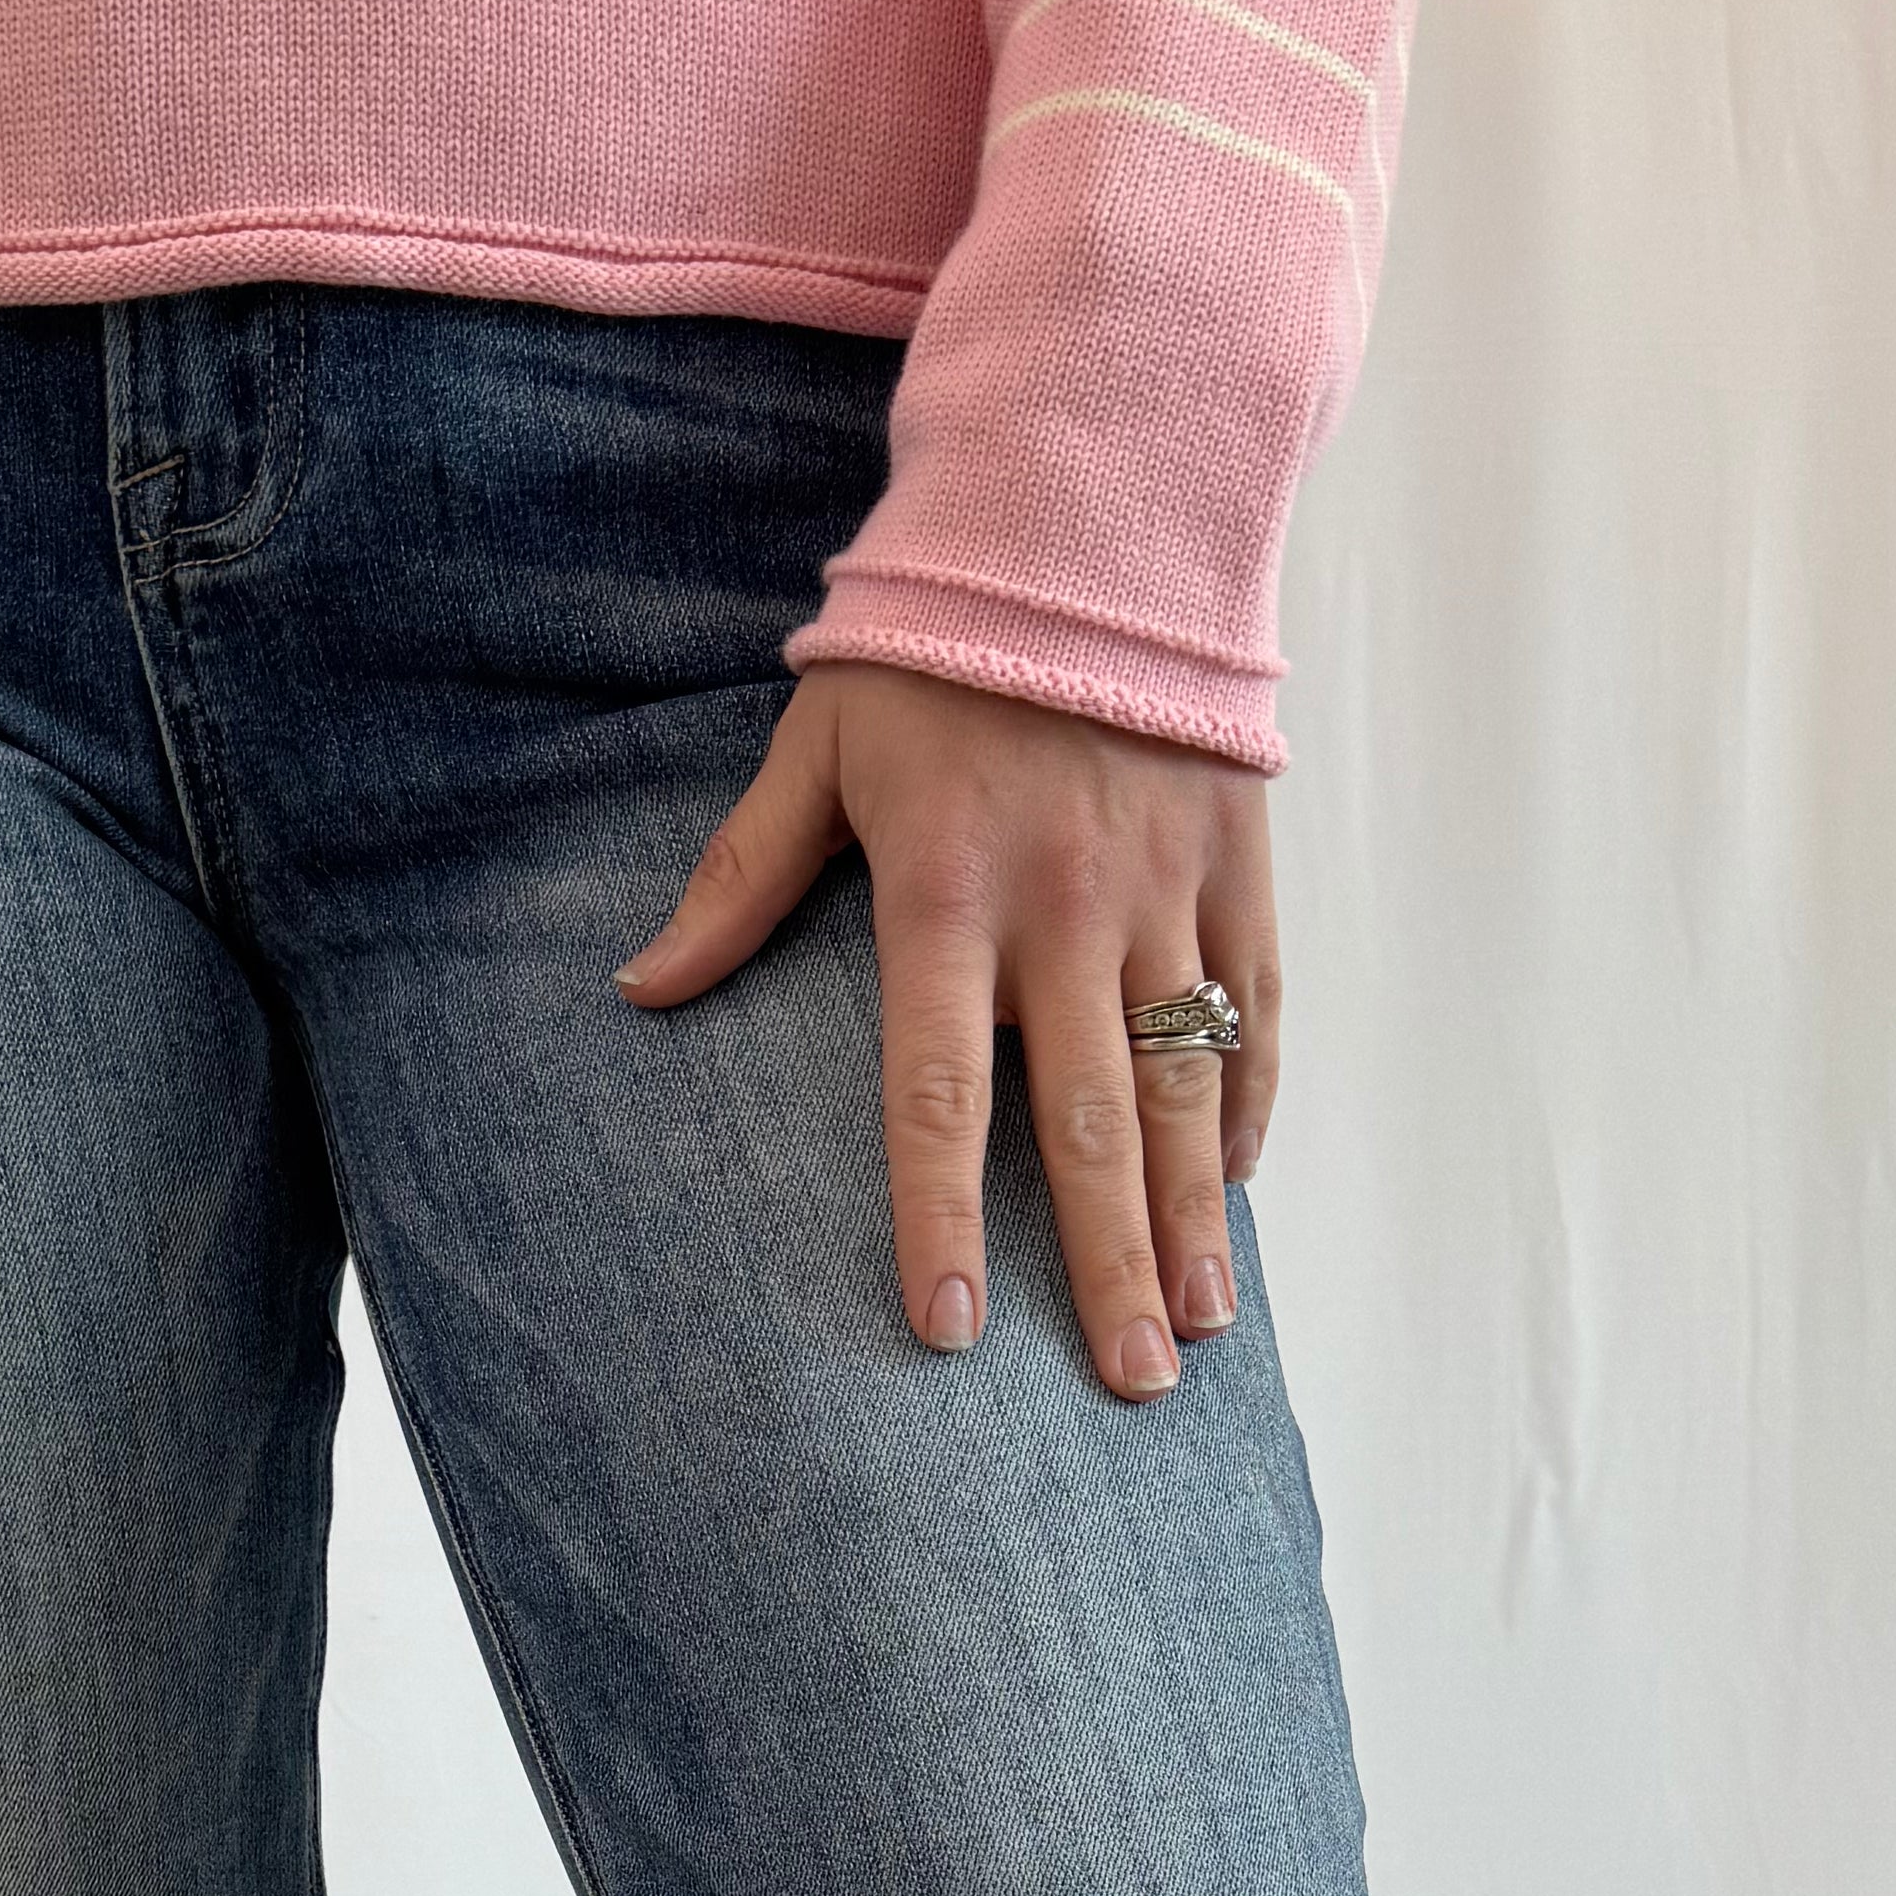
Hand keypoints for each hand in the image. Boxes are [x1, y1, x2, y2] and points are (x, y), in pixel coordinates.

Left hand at [611, 658, 1279, 1398]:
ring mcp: (1163, 888)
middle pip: (1087, 1122)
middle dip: (1107, 1264)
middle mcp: (1065, 906)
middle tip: (1132, 1384)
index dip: (939, 1216)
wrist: (1094, 511)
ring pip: (1187, 1081)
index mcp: (947, 891)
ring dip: (1195, 1216)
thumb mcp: (816, 742)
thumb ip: (740, 877)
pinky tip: (1237, 1194)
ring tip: (1202, 1327)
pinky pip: (1255, 1003)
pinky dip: (1250, 1102)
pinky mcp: (1237, 860)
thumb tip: (640, 988)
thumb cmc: (932, 641)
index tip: (949, 1330)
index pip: (936, 1090)